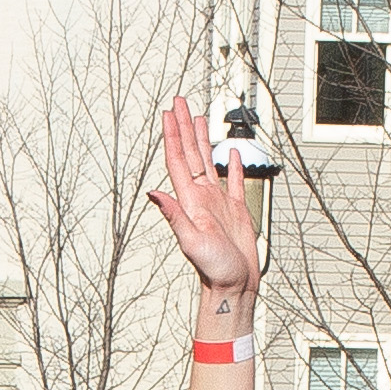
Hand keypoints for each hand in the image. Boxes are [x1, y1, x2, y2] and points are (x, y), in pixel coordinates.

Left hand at [148, 95, 261, 309]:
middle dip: (183, 127)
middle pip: (190, 154)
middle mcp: (202, 197)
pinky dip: (232, 164)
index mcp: (191, 201)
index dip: (172, 135)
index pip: (178, 159)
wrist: (234, 286)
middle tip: (179, 103)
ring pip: (208, 162)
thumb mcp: (191, 241)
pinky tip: (230, 152)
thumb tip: (154, 192)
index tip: (168, 113)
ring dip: (201, 140)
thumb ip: (173, 215)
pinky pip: (234, 181)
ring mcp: (218, 202)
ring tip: (197, 118)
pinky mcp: (236, 210)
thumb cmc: (214, 270)